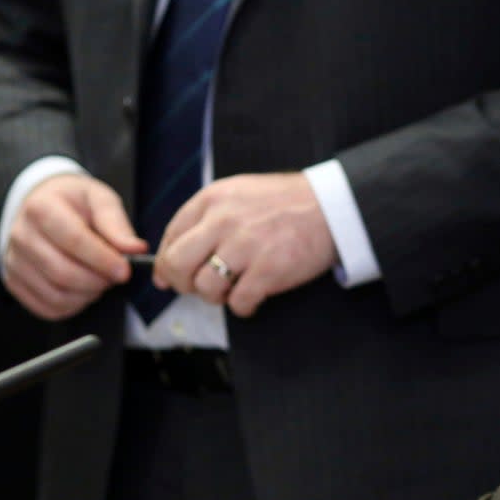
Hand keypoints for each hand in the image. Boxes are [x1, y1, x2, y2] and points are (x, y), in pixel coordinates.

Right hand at [3, 174, 146, 319]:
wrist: (43, 206)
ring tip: (102, 280)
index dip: (102, 260)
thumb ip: (116, 225)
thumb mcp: (99, 200)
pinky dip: (74, 305)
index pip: (73, 240)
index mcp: (41, 208)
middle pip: (62, 272)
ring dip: (88, 294)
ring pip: (55, 294)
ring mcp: (15, 261)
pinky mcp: (15, 282)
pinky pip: (47, 307)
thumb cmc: (74, 203)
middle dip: (98, 281)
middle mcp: (22, 235)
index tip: (125, 271)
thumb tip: (135, 250)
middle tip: (116, 276)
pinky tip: (85, 290)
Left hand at [153, 173, 336, 317]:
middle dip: (182, 283)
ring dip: (215, 296)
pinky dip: (243, 306)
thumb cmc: (290, 202)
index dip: (165, 262)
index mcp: (214, 199)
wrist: (333, 206)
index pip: (170, 236)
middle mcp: (224, 221)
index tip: (169, 275)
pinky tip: (253, 297)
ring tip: (233, 289)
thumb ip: (209, 216)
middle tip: (197, 287)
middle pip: (177, 264)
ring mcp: (245, 246)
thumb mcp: (241, 192)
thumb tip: (177, 250)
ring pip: (205, 287)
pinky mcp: (268, 270)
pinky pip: (238, 302)